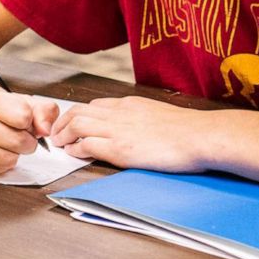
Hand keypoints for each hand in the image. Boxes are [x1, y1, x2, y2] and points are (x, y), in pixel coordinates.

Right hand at [0, 83, 60, 175]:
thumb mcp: (20, 100)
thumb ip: (43, 110)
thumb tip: (46, 131)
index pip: (23, 116)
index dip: (29, 121)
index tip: (22, 120)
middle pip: (17, 141)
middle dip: (27, 141)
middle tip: (20, 135)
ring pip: (7, 159)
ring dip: (15, 154)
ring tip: (7, 143)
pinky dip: (2, 164)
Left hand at [50, 96, 211, 172]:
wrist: (202, 136)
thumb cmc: (190, 131)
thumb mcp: (160, 115)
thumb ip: (142, 119)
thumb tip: (138, 129)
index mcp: (130, 104)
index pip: (95, 104)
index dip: (79, 114)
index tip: (72, 123)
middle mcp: (120, 113)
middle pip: (79, 110)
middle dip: (63, 122)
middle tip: (56, 133)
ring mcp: (118, 130)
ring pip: (77, 124)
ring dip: (63, 134)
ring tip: (59, 143)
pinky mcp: (120, 149)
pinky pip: (87, 145)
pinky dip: (75, 149)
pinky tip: (73, 154)